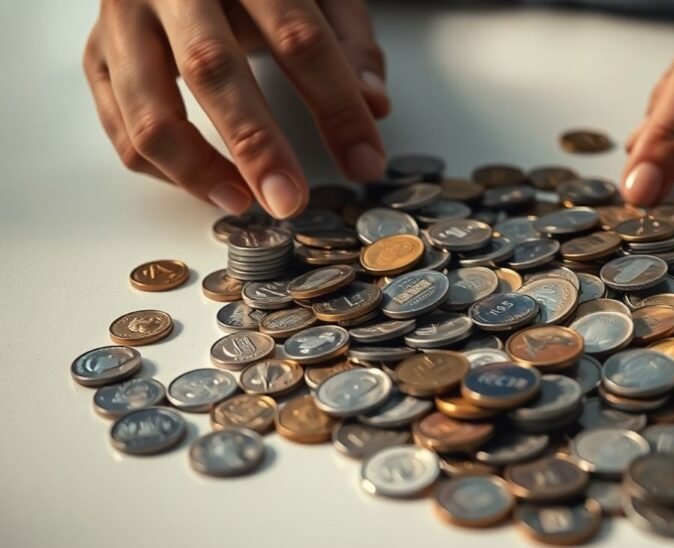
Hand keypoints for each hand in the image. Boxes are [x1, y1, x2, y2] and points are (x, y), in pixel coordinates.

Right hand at [83, 0, 389, 218]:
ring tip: (245, 202)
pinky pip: (120, 125)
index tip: (366, 161)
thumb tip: (374, 106)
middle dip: (256, 145)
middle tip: (291, 200)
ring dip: (198, 170)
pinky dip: (163, 168)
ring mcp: (120, 18)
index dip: (336, 106)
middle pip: (211, 68)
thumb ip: (349, 41)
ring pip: (147, 109)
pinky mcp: (96, 52)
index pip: (296, 36)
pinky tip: (211, 184)